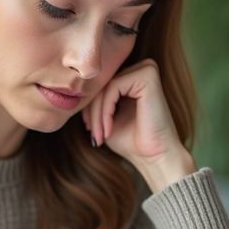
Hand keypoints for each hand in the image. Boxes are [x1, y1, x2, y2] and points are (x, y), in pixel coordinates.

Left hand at [81, 60, 195, 191]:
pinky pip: (113, 87)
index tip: (90, 131)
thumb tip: (73, 91)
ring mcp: (146, 70)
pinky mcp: (148, 76)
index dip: (89, 107)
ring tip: (99, 135)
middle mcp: (141, 70)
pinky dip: (106, 110)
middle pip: (102, 84)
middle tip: (93, 135)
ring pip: (105, 86)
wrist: (155, 158)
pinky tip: (109, 129)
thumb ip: (95, 103)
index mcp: (134, 78)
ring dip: (97, 114)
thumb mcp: (106, 119)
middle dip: (91, 112)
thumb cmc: (132, 142)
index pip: (101, 85)